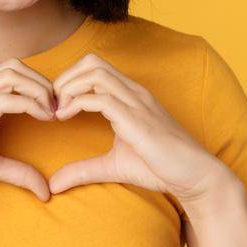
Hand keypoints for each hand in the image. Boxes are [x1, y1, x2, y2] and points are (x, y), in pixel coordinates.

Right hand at [0, 58, 56, 209]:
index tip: (52, 108)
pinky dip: (32, 104)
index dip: (35, 83)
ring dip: (40, 90)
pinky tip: (43, 119)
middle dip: (42, 82)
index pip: (8, 71)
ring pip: (13, 75)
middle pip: (14, 65)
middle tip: (57, 107)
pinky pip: (8, 98)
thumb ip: (16, 170)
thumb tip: (45, 189)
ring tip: (52, 113)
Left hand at [48, 53, 233, 203]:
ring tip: (57, 110)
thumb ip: (83, 170)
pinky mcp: (137, 119)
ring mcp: (137, 102)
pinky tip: (65, 118)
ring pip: (95, 73)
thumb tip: (54, 185)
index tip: (55, 106)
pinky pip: (101, 98)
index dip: (69, 80)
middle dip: (65, 78)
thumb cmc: (160, 167)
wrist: (194, 176)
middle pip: (92, 62)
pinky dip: (76, 103)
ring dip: (68, 87)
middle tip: (52, 104)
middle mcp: (134, 92)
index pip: (94, 68)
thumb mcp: (112, 166)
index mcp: (130, 96)